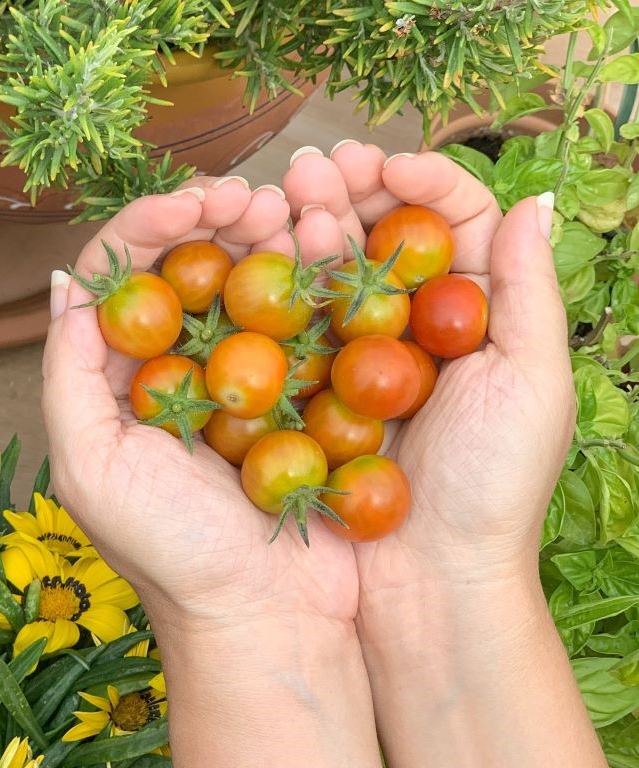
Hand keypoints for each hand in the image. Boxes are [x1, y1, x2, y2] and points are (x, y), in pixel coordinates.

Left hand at [42, 178, 357, 628]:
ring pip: (247, 282)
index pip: (122, 275)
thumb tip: (65, 282)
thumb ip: (68, 373)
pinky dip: (312, 281)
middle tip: (253, 199)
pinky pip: (303, 321)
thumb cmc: (171, 553)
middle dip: (214, 218)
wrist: (266, 617)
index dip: (152, 226)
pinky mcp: (301, 394)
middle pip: (188, 266)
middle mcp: (178, 368)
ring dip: (265, 237)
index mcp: (121, 377)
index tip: (194, 204)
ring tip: (289, 211)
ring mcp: (244, 378)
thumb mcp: (92, 466)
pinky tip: (326, 252)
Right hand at [284, 144, 573, 589]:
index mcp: (480, 317)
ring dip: (311, 223)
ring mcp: (361, 357)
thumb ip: (529, 291)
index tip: (387, 167)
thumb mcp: (532, 384)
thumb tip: (536, 197)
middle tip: (317, 164)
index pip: (458, 223)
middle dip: (353, 190)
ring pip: (337, 270)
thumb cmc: (492, 488)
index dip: (424, 184)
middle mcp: (419, 328)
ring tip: (282, 193)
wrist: (426, 584)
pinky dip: (281, 285)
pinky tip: (260, 254)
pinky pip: (298, 325)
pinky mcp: (314, 387)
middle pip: (388, 236)